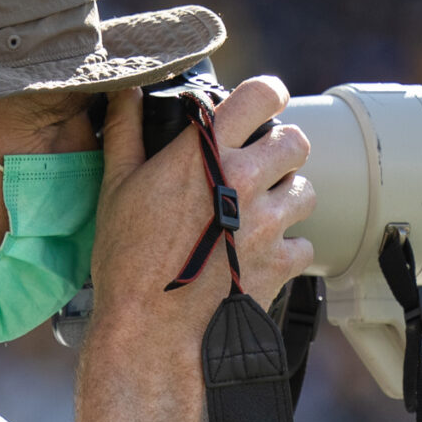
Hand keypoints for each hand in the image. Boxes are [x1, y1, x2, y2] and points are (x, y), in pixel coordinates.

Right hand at [87, 75, 315, 349]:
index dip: (267, 94)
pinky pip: (305, 244)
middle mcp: (245, 179)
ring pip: (306, 191)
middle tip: (260, 165)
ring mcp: (268, 222)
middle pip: (296, 141)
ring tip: (260, 212)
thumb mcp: (115, 186)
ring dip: (287, 196)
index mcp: (206, 152)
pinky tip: (260, 255)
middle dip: (281, 149)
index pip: (261, 93)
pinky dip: (288, 248)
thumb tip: (127, 92)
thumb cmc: (126, 259)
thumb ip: (126, 131)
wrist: (150, 330)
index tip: (262, 105)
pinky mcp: (281, 263)